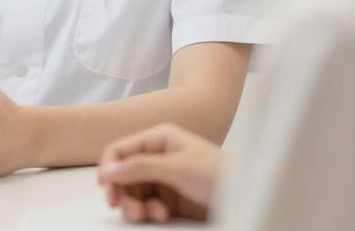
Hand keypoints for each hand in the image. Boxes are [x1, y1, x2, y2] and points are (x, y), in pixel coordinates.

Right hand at [96, 123, 223, 223]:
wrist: (249, 197)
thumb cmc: (221, 173)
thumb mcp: (177, 168)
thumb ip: (140, 167)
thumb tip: (108, 169)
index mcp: (159, 139)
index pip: (121, 150)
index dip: (109, 168)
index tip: (105, 188)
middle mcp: (159, 157)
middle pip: (124, 175)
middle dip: (123, 192)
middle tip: (124, 208)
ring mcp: (165, 179)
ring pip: (134, 193)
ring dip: (136, 205)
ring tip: (145, 215)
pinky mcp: (171, 199)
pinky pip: (148, 205)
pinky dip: (149, 212)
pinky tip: (160, 215)